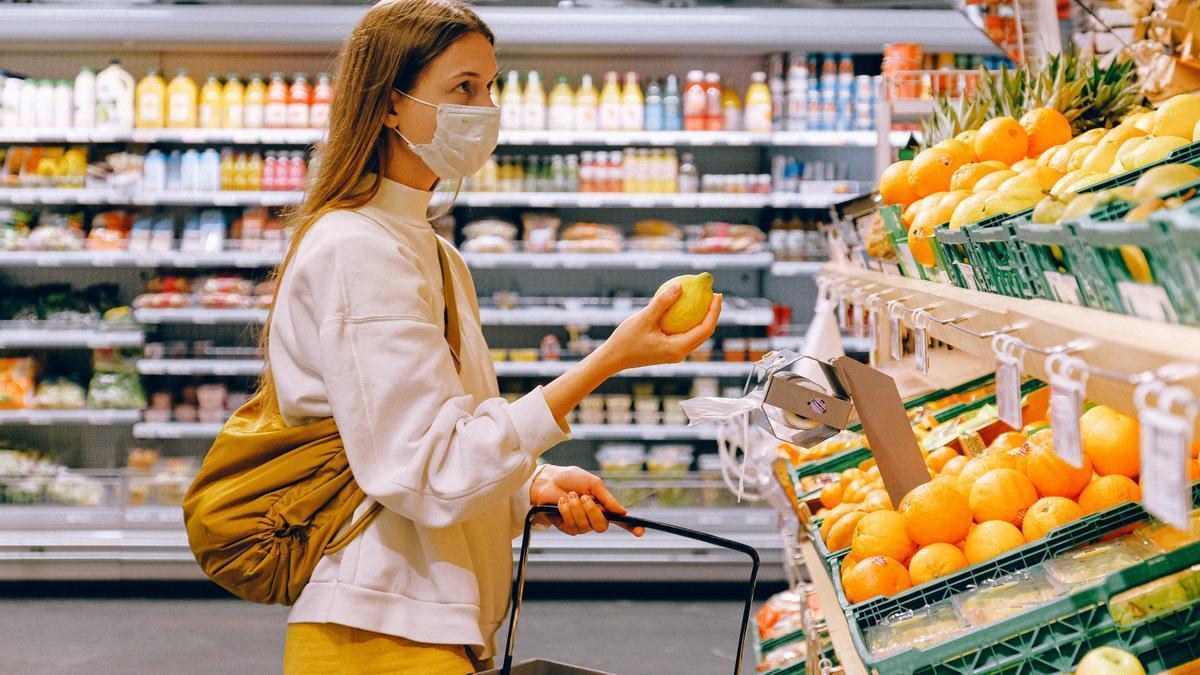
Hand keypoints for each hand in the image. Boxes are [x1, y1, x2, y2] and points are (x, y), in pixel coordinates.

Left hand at [530, 465, 643, 536]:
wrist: (549, 480)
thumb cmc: (571, 479)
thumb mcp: (593, 484)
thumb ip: (607, 498)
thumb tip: (623, 512)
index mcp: (604, 507)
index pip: (621, 521)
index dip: (632, 527)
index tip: (641, 531)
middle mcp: (594, 518)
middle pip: (602, 526)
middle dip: (592, 512)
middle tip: (584, 497)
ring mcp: (581, 525)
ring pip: (585, 526)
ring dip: (576, 509)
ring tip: (570, 495)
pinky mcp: (567, 527)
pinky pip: (571, 525)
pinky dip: (567, 511)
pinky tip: (562, 502)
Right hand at [595, 284, 722, 372]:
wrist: (613, 358)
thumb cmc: (626, 340)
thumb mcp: (644, 318)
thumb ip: (662, 302)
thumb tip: (680, 285)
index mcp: (678, 348)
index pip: (705, 329)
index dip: (714, 312)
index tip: (717, 294)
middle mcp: (680, 353)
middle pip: (704, 333)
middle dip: (712, 313)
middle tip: (714, 294)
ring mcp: (675, 353)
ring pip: (695, 334)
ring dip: (702, 317)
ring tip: (704, 299)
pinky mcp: (669, 350)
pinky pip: (684, 334)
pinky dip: (688, 321)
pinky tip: (684, 307)